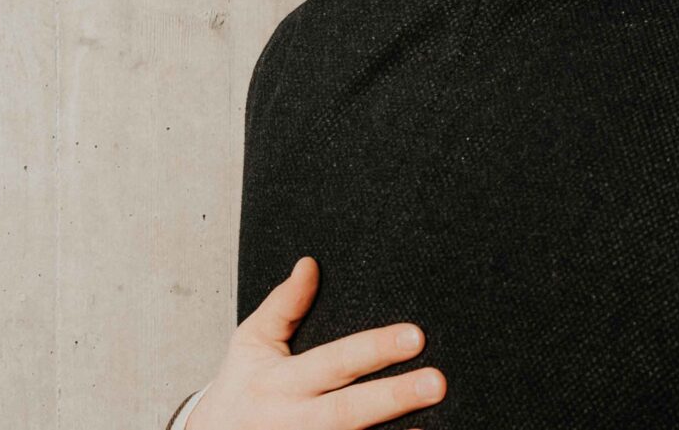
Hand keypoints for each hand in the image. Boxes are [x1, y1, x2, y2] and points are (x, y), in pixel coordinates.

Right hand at [188, 257, 445, 429]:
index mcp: (280, 381)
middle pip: (348, 411)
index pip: (334, 362)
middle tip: (437, 382)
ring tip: (435, 426)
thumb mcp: (251, 344)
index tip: (416, 336)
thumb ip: (283, 306)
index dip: (374, 350)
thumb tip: (310, 264)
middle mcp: (293, 420)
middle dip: (393, 398)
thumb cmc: (241, 388)